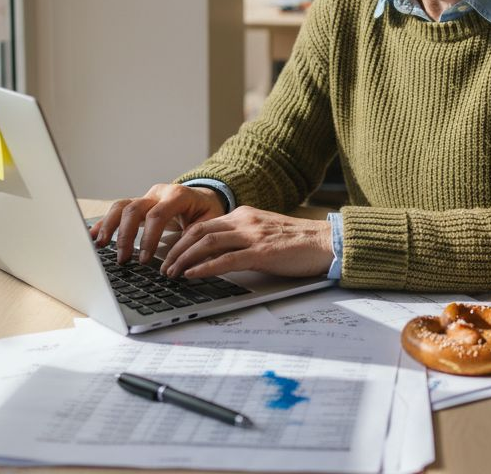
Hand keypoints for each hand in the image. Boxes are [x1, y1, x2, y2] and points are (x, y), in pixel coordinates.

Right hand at [88, 183, 226, 263]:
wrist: (206, 197)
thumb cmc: (208, 211)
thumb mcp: (210, 223)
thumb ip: (196, 239)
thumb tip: (182, 262)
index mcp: (178, 195)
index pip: (157, 215)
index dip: (149, 238)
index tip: (145, 259)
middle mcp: (158, 193)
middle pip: (134, 209)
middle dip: (126, 236)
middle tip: (124, 259)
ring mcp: (146, 197)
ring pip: (122, 206)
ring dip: (110, 227)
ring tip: (101, 245)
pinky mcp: (138, 204)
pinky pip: (118, 210)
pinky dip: (105, 222)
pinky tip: (93, 235)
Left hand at [160, 207, 333, 279]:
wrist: (327, 242)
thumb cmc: (299, 242)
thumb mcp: (265, 232)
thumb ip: (243, 237)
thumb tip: (219, 254)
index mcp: (244, 214)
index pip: (203, 224)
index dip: (181, 239)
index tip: (168, 253)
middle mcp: (245, 220)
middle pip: (199, 231)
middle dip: (176, 249)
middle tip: (163, 266)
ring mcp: (253, 235)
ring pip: (207, 243)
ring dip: (184, 259)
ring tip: (171, 273)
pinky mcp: (262, 252)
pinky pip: (226, 259)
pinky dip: (204, 267)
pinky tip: (191, 275)